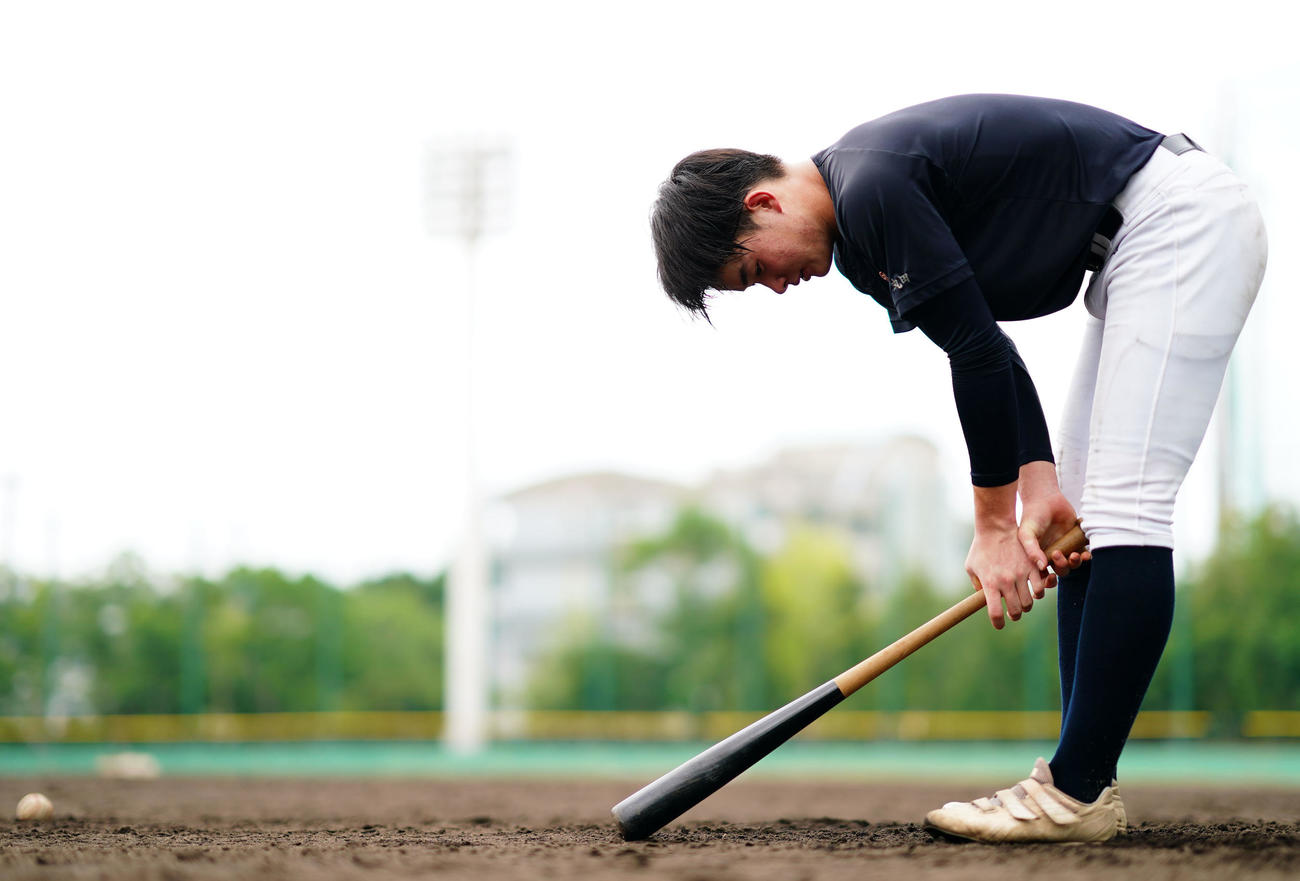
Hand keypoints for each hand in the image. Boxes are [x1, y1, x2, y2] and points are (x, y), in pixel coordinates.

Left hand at [966, 523, 1048, 629]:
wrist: (996, 528)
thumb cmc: (980, 548)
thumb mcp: (971, 567)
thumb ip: (977, 585)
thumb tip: (984, 599)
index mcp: (990, 584)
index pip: (995, 613)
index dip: (998, 623)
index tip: (999, 625)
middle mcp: (1006, 582)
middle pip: (1015, 611)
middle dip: (1014, 615)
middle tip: (1012, 613)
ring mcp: (1021, 575)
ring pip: (1029, 603)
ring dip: (1026, 606)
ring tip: (1021, 602)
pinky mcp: (1032, 567)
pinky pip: (1041, 588)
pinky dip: (1038, 593)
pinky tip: (1033, 590)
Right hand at [1017, 461, 1090, 581]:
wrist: (1045, 498)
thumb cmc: (1032, 516)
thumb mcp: (1026, 533)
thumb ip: (1032, 550)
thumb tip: (1042, 567)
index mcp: (1038, 556)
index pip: (1044, 575)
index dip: (1048, 581)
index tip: (1051, 577)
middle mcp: (1052, 554)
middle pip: (1062, 570)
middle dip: (1063, 566)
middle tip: (1059, 554)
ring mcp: (1065, 547)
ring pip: (1074, 563)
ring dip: (1076, 562)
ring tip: (1076, 554)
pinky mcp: (1076, 539)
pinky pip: (1084, 552)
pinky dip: (1086, 555)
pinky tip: (1086, 552)